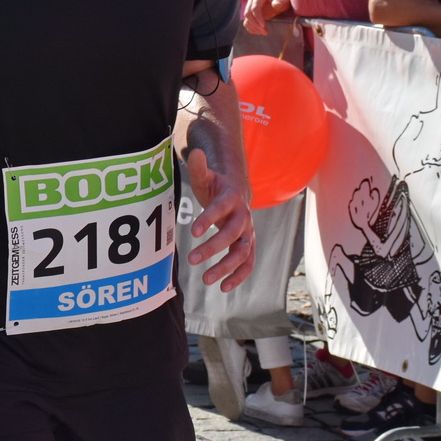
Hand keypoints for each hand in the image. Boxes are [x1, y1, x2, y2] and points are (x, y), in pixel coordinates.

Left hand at [184, 149, 254, 289]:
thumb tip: (195, 153)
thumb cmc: (215, 186)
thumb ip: (200, 167)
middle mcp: (244, 216)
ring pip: (242, 253)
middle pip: (233, 235)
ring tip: (206, 280)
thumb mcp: (206, 176)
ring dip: (226, 268)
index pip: (221, 208)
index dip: (209, 218)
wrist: (236, 192)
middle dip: (214, 248)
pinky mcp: (248, 245)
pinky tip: (223, 287)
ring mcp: (248, 232)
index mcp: (232, 198)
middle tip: (192, 259)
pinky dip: (239, 276)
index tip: (194, 231)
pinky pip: (248, 263)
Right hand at [243, 0, 290, 34]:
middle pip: (248, 14)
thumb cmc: (282, 0)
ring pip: (246, 19)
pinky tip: (260, 32)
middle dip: (255, 24)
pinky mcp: (250, 13)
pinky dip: (252, 29)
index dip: (258, 18)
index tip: (264, 26)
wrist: (281, 2)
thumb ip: (281, 0)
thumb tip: (275, 4)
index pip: (254, 8)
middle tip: (265, 32)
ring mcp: (250, 6)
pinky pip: (246, 22)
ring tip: (264, 32)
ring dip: (254, 28)